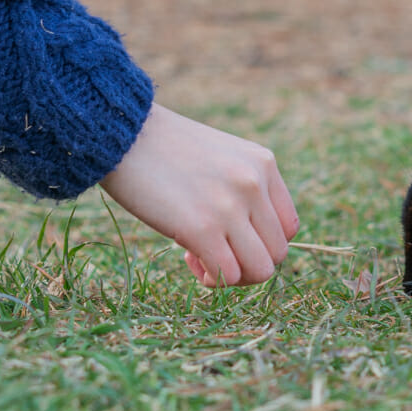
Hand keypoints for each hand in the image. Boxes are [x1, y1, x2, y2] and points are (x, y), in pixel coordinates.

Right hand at [99, 104, 300, 286]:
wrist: (123, 132)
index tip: (231, 236)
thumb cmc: (165, 149)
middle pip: (277, 253)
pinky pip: (227, 275)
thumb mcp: (222, 156)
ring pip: (260, 270)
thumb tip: (250, 239)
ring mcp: (230, 207)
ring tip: (202, 257)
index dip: (261, 242)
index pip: (288, 227)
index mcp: (263, 164)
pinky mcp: (202, 228)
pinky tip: (190, 258)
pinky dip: (213, 278)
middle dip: (247, 263)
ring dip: (234, 276)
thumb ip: (244, 188)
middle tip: (214, 251)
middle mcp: (254, 184)